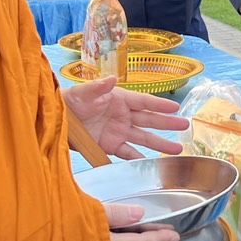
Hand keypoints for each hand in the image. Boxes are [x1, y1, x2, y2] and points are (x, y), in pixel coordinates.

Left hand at [64, 76, 186, 159]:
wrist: (56, 119)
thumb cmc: (70, 101)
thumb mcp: (83, 92)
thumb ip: (98, 87)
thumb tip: (112, 78)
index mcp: (120, 99)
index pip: (145, 102)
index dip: (160, 105)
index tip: (177, 107)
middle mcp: (122, 116)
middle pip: (149, 120)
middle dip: (167, 124)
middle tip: (185, 126)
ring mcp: (118, 132)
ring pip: (143, 138)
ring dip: (160, 144)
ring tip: (177, 149)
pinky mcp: (109, 146)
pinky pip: (127, 153)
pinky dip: (138, 158)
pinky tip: (151, 162)